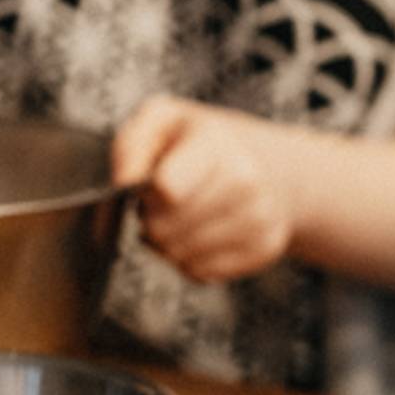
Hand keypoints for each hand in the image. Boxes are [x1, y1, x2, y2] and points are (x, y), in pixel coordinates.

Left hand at [112, 96, 305, 283]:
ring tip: (180, 219)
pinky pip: (202, 273)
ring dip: (169, 244)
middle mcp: (247, 181)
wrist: (270, 164)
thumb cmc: (204, 144)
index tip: (152, 184)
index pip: (167, 190)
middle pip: (166, 229)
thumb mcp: (163, 120)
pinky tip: (200, 235)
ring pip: (181, 256)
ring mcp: (261, 217)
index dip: (147, 194)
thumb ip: (133, 144)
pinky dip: (191, 260)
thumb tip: (124, 183)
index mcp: (218, 143)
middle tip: (163, 205)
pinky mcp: (266, 248)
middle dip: (152, 221)